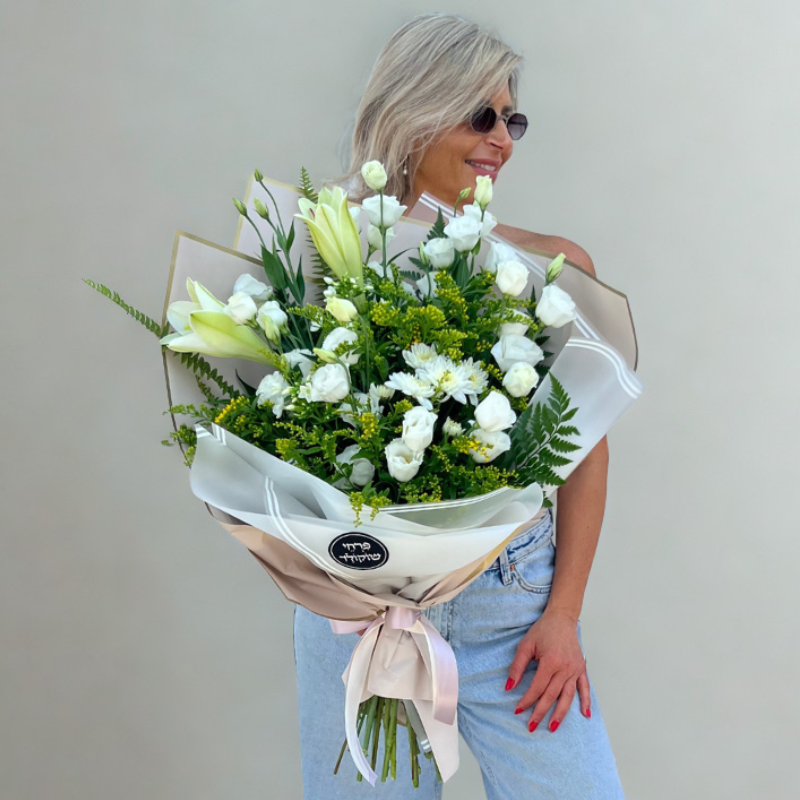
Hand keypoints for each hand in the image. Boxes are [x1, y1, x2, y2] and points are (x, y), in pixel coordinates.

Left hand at [506, 608, 591, 731]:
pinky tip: (585, 714)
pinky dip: (586, 701)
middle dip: (540, 712)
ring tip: (553, 727)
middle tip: (531, 726)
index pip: (537, 687)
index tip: (517, 710)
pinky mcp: (581, 668)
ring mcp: (575, 669)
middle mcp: (565, 668)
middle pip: (552, 696)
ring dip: (561, 714)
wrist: (561, 618)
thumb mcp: (526, 645)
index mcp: (551, 662)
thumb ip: (517, 666)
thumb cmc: (543, 630)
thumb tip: (509, 687)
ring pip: (568, 696)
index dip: (527, 700)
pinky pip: (585, 687)